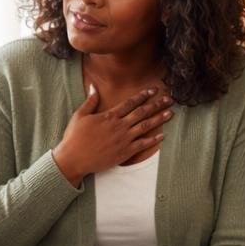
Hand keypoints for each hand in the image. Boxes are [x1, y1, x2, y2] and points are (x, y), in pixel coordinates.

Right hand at [52, 86, 171, 186]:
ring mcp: (124, 139)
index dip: (142, 95)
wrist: (74, 159)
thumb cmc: (74, 137)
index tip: (153, 90)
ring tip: (170, 113)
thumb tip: (93, 86)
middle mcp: (120, 126)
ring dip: (159, 119)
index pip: (130, 103)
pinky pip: (142, 145)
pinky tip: (162, 136)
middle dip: (156, 104)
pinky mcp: (125, 152)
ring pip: (145, 127)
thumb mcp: (80, 115)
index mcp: (110, 116)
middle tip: (168, 99)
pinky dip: (153, 140)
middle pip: (142, 112)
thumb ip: (90, 101)